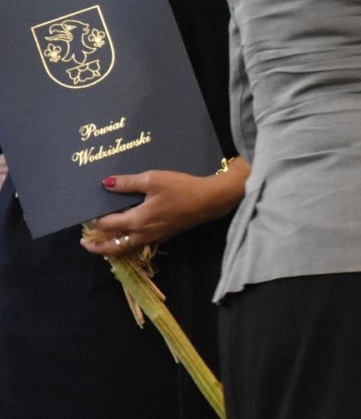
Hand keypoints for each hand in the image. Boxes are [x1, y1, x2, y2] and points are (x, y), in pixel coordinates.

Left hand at [80, 161, 249, 255]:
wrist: (209, 200)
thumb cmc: (181, 188)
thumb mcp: (153, 179)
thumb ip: (128, 183)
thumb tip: (105, 184)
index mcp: (137, 221)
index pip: (107, 224)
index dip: (95, 220)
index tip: (86, 215)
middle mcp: (142, 234)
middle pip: (113, 246)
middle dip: (97, 246)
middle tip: (84, 243)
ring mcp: (154, 237)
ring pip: (126, 247)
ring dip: (111, 246)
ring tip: (102, 243)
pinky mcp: (164, 235)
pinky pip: (138, 243)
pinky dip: (127, 242)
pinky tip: (127, 233)